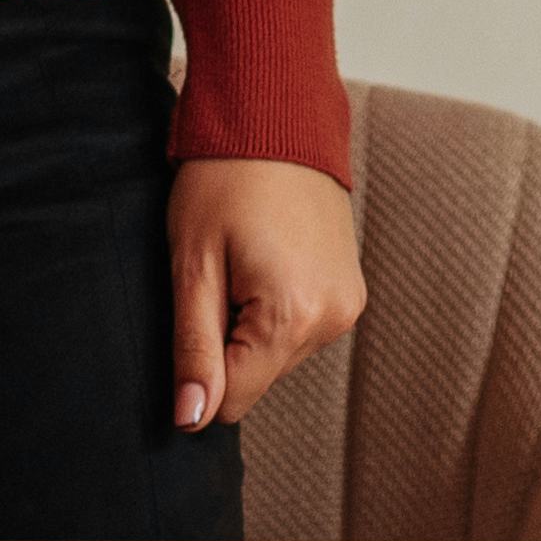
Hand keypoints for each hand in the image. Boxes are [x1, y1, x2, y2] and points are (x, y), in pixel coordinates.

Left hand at [170, 156, 363, 430]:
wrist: (275, 119)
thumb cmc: (223, 181)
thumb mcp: (193, 266)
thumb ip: (194, 350)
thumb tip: (190, 421)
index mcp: (294, 315)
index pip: (234, 399)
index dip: (199, 371)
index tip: (192, 312)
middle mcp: (333, 318)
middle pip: (258, 377)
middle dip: (227, 341)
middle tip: (217, 275)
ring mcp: (348, 304)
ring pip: (277, 355)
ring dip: (250, 323)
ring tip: (242, 260)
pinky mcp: (350, 291)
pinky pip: (300, 328)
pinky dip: (274, 309)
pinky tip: (264, 260)